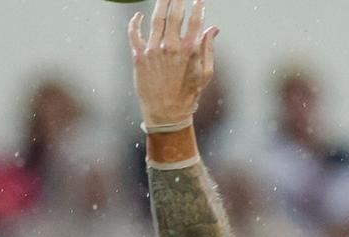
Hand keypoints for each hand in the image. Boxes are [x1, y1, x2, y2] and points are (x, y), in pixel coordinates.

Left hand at [128, 0, 217, 125]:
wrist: (166, 114)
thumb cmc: (188, 95)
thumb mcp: (205, 73)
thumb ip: (208, 48)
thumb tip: (213, 28)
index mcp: (190, 50)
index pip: (195, 20)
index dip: (198, 6)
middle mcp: (171, 47)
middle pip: (175, 14)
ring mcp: (153, 50)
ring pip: (156, 18)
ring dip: (161, 3)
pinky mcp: (139, 56)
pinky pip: (135, 33)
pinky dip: (135, 22)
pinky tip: (139, 15)